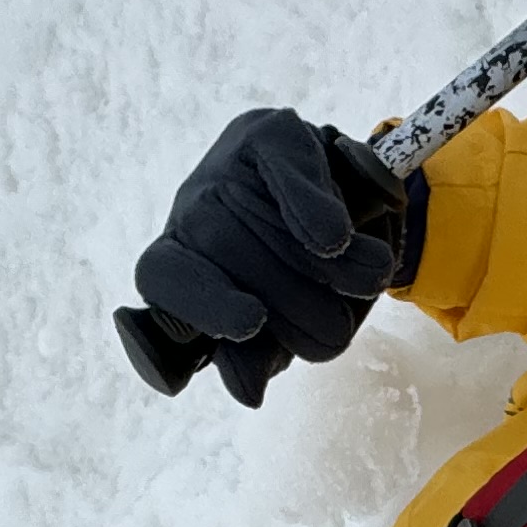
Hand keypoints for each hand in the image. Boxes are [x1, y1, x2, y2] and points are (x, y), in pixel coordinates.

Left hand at [117, 110, 420, 404]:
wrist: (346, 203)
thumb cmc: (300, 278)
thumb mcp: (280, 324)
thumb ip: (258, 356)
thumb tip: (248, 394)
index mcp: (180, 263)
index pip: (161, 277)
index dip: (201, 301)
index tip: (249, 322)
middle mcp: (192, 211)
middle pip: (227, 256)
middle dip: (292, 304)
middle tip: (336, 332)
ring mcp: (225, 165)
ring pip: (263, 221)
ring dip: (324, 266)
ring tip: (365, 284)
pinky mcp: (268, 132)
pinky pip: (286, 168)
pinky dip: (314, 206)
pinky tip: (335, 235)